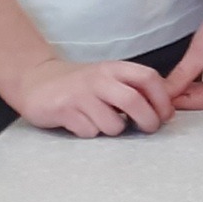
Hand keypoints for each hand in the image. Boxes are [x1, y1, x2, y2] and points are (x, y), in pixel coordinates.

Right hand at [7, 58, 175, 137]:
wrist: (36, 81)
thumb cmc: (81, 84)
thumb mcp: (109, 78)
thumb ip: (134, 88)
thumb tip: (166, 108)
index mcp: (115, 68)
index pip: (148, 78)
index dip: (163, 99)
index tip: (166, 115)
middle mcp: (99, 79)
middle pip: (134, 101)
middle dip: (148, 120)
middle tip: (149, 128)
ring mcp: (80, 95)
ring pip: (112, 124)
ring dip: (115, 130)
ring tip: (105, 123)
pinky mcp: (63, 110)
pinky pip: (89, 132)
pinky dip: (91, 133)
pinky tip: (82, 123)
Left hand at [163, 0, 202, 110]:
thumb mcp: (197, 55)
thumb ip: (178, 80)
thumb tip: (163, 96)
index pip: (201, 102)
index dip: (177, 101)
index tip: (159, 99)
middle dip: (184, 95)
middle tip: (165, 88)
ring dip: (190, 90)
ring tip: (176, 79)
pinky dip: (199, 85)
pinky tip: (188, 78)